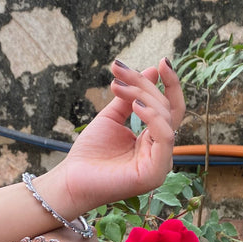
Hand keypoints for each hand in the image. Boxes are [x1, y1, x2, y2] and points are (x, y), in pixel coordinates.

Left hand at [55, 57, 184, 212]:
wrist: (71, 179)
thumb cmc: (89, 154)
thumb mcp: (111, 118)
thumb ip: (130, 97)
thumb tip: (152, 71)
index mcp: (153, 141)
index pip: (171, 109)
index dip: (170, 84)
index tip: (161, 62)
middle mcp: (160, 152)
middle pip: (167, 109)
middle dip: (145, 84)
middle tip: (119, 70)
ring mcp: (160, 164)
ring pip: (166, 119)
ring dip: (144, 95)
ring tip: (120, 87)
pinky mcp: (155, 173)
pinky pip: (165, 138)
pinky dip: (154, 117)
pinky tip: (136, 105)